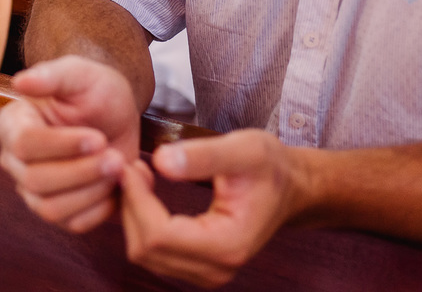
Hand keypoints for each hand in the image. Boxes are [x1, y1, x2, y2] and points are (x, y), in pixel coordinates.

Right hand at [0, 55, 142, 232]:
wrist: (115, 113)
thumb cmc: (93, 89)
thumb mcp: (80, 73)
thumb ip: (52, 75)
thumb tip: (20, 82)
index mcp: (12, 124)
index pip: (23, 144)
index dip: (61, 146)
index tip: (97, 138)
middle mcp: (15, 160)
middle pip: (35, 180)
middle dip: (81, 172)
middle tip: (115, 157)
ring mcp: (33, 189)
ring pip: (51, 208)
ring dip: (92, 192)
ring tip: (119, 167)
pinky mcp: (58, 210)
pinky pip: (73, 223)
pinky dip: (102, 208)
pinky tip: (120, 182)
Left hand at [117, 130, 310, 287]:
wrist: (290, 187)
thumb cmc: (269, 166)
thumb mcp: (242, 149)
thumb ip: (202, 155)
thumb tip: (159, 161)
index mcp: (228, 244)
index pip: (159, 235)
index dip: (136, 200)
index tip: (130, 166)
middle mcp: (217, 269)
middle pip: (146, 249)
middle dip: (131, 206)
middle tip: (131, 167)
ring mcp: (207, 273)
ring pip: (145, 254)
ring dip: (134, 215)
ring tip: (141, 176)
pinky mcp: (199, 268)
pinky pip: (154, 253)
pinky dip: (143, 224)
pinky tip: (149, 194)